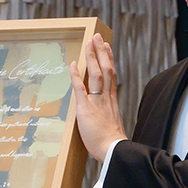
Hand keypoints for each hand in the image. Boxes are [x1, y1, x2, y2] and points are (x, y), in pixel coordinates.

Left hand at [69, 34, 126, 160]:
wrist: (114, 151)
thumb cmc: (113, 145)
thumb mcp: (113, 128)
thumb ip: (109, 120)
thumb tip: (106, 121)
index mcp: (112, 102)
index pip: (112, 77)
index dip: (109, 61)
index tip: (107, 48)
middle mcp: (106, 99)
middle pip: (106, 70)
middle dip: (101, 52)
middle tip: (98, 37)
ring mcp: (97, 102)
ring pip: (96, 74)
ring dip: (92, 57)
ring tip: (90, 42)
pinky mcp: (86, 109)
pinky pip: (81, 89)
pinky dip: (76, 76)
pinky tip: (73, 64)